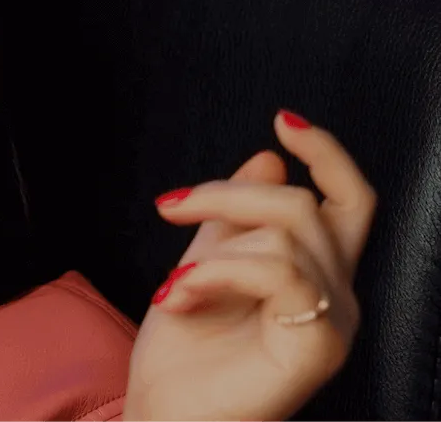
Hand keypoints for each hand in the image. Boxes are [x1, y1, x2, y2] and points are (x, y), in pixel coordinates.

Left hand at [123, 111, 376, 421]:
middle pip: (305, 204)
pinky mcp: (319, 348)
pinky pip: (280, 274)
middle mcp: (336, 294)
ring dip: (211, 247)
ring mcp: (333, 322)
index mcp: (316, 272)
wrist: (165, 414)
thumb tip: (266, 159)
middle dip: (228, 193)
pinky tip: (178, 294)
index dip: (327, 154)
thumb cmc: (184, 353)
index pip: (348, 200)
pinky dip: (217, 273)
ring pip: (286, 234)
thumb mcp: (202, 263)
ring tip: (172, 283)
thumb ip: (234, 217)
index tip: (283, 119)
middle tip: (171, 206)